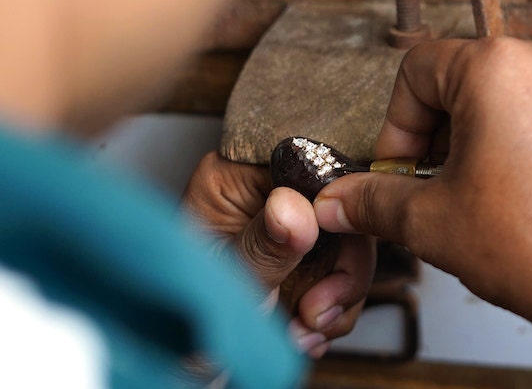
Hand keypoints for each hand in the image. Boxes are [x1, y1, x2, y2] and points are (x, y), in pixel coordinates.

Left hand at [182, 151, 374, 357]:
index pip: (308, 163)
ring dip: (340, 296)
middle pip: (341, 205)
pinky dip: (337, 309)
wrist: (182, 367)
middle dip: (342, 266)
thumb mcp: (225, 281)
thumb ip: (263, 245)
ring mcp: (289, 228)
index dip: (334, 202)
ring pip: (353, 242)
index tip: (337, 244)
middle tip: (318, 309)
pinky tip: (308, 331)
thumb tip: (296, 205)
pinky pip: (347, 272)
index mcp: (233, 178)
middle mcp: (266, 195)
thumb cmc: (179, 325)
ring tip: (308, 329)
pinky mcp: (306, 260)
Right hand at [313, 35, 531, 386]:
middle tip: (448, 182)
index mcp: (499, 67)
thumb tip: (343, 200)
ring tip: (504, 190)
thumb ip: (375, 200)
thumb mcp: (431, 222)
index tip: (403, 165)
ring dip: (507, 131)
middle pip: (478, 77)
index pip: (420, 69)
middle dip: (453, 128)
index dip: (399, 124)